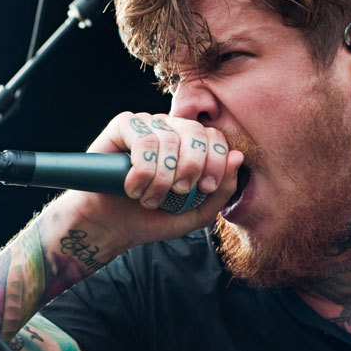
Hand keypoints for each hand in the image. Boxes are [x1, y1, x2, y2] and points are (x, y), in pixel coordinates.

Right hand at [47, 112, 242, 253]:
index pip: (215, 137)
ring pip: (167, 139)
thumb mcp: (196, 213)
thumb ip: (221, 191)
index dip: (216, 161)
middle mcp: (171, 129)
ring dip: (162, 177)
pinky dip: (142, 169)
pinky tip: (134, 188)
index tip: (206, 187)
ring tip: (151, 199)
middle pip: (196, 132)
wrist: (112, 226)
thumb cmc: (153, 217)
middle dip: (192, 166)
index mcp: (191, 145)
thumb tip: (238, 157)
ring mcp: (147, 125)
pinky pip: (143, 138)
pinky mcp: (123, 126)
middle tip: (180, 192)